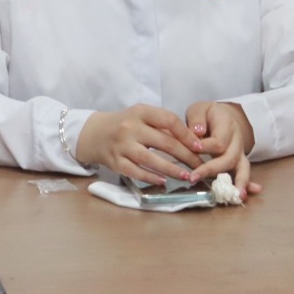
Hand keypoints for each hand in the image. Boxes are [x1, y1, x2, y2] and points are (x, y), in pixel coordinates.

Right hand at [75, 104, 205, 186]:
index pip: (169, 120)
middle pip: (164, 142)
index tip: (200, 146)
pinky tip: (163, 181)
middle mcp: (130, 127)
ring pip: (150, 159)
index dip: (186, 134)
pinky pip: (135, 172)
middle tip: (199, 165)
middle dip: (185, 155)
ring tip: (186, 176)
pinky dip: (150, 177)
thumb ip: (162, 125)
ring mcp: (121, 146)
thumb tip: (191, 140)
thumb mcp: (142, 116)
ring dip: (171, 169)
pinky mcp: (115, 162)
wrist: (94, 133)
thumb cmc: (125, 124)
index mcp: (140, 112)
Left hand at [184, 101, 261, 197]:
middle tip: (193, 177)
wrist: (225, 117)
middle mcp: (236, 141)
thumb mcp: (200, 109)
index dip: (205, 146)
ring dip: (239, 182)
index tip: (193, 148)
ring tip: (237, 195)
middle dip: (211, 169)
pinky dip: (247, 186)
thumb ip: (197, 118)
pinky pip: (245, 174)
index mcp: (227, 125)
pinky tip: (244, 196)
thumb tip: (198, 132)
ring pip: (242, 168)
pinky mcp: (239, 162)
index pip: (218, 140)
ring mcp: (239, 153)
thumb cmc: (209, 115)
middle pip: (228, 158)